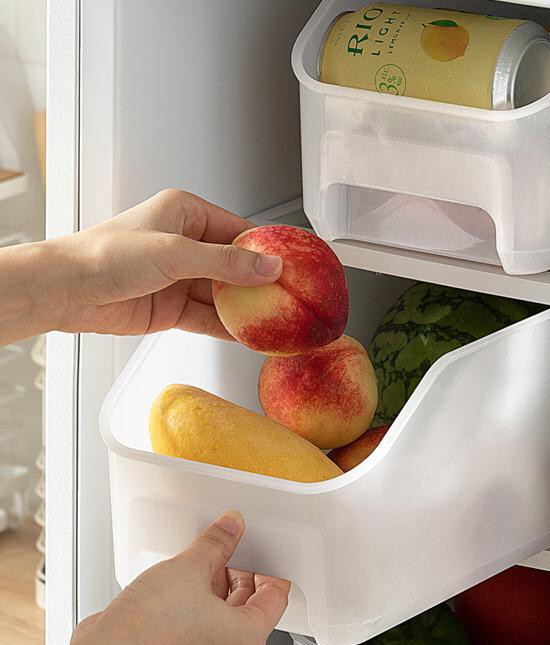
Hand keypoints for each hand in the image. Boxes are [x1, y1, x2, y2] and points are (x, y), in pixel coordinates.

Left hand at [47, 188, 281, 337]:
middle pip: (234, 266)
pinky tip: (247, 334)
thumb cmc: (106, 255)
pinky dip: (227, 326)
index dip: (265, 250)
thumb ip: (224, 262)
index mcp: (185, 214)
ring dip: (244, 308)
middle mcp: (185, 244)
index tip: (291, 266)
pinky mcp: (173, 308)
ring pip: (223, 294)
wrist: (67, 291)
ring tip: (274, 319)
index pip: (238, 231)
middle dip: (258, 283)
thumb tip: (267, 267)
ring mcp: (180, 278)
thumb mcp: (174, 253)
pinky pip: (209, 317)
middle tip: (288, 298)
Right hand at [73, 511, 289, 644]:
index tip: (261, 551)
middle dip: (243, 573)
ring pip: (230, 610)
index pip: (277, 598)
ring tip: (206, 560)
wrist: (111, 644)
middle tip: (231, 550)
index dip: (269, 569)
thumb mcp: (193, 566)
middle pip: (254, 604)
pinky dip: (206, 596)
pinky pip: (209, 617)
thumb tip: (231, 527)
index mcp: (248, 636)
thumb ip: (218, 543)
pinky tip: (190, 577)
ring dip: (222, 583)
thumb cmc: (152, 620)